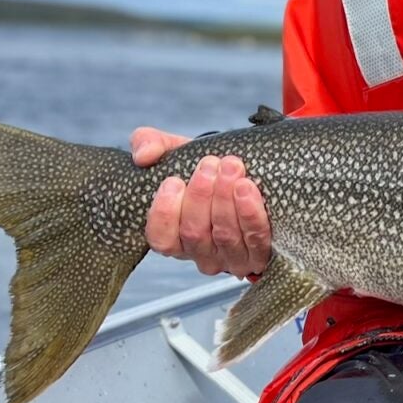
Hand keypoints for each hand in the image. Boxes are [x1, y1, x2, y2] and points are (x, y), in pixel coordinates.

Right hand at [132, 126, 271, 277]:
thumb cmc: (203, 167)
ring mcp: (229, 257)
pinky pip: (254, 238)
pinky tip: (247, 187)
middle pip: (194, 233)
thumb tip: (143, 155)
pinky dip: (250, 213)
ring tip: (231, 167)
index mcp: (174, 236)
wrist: (246, 168)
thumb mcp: (174, 152)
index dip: (164, 213)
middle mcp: (199, 252)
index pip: (161, 238)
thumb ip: (149, 145)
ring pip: (224, 235)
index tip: (173, 180)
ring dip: (226, 200)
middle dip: (201, 196)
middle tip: (210, 164)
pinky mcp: (259, 254)